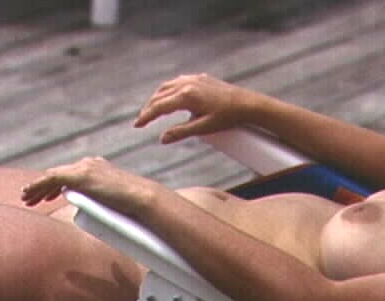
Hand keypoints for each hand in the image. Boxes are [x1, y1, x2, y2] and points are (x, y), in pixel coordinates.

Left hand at [22, 157, 157, 217]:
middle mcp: (89, 164)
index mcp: (97, 168)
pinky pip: (52, 179)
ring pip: (52, 176)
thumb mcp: (117, 202)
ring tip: (27, 199)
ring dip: (37, 188)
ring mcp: (84, 168)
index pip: (70, 175)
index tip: (46, 198)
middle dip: (43, 187)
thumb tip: (110, 221)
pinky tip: (29, 194)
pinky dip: (38, 186)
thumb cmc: (135, 206)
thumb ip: (109, 204)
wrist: (141, 198)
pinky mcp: (80, 175)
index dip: (55, 186)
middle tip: (31, 199)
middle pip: (59, 174)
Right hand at [133, 74, 258, 142]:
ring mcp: (194, 79)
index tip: (137, 126)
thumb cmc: (228, 118)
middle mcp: (187, 84)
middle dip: (149, 108)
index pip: (159, 107)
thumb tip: (162, 139)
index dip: (146, 117)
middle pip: (159, 96)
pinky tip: (168, 97)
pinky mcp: (200, 78)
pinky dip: (168, 90)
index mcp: (186, 96)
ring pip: (167, 87)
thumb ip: (182, 132)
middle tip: (141, 121)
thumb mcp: (204, 128)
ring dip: (157, 98)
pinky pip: (178, 82)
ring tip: (152, 110)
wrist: (247, 103)